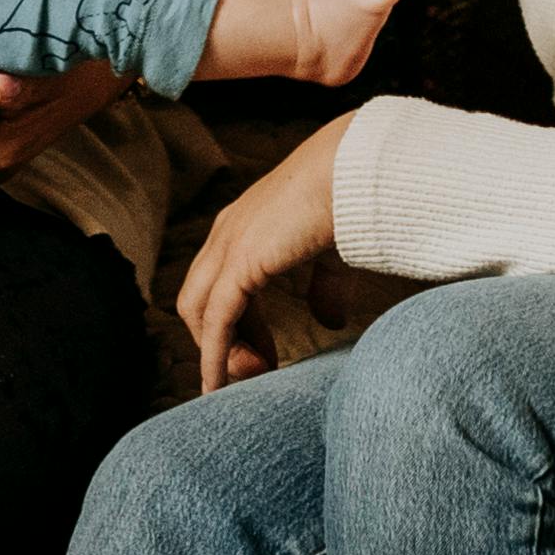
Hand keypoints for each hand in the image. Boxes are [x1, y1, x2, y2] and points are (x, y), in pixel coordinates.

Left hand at [176, 117, 345, 388]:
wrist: (355, 171)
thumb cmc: (349, 200)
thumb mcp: (332, 251)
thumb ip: (325, 288)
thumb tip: (329, 322)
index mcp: (245, 224)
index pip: (220, 283)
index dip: (240, 325)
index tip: (267, 357)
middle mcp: (227, 232)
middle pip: (200, 300)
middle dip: (223, 341)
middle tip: (258, 372)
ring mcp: (228, 245)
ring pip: (199, 311)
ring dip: (218, 352)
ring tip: (248, 381)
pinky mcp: (239, 263)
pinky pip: (217, 320)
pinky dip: (215, 355)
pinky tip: (222, 383)